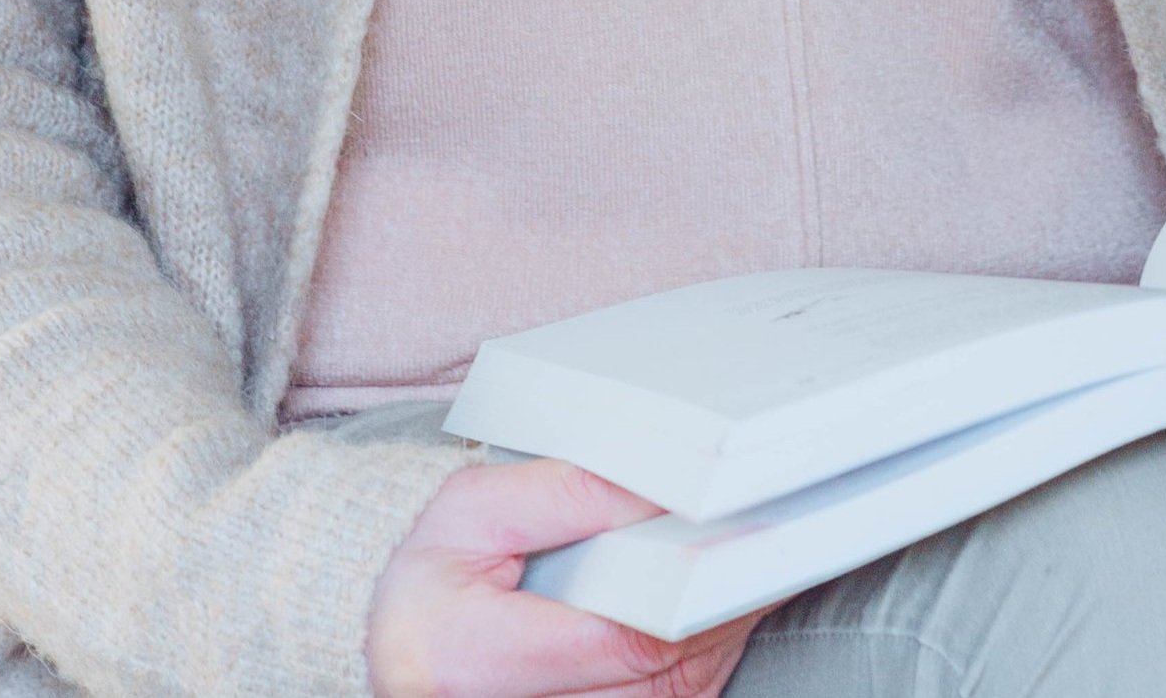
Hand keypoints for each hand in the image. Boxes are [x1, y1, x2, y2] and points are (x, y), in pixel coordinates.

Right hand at [366, 457, 759, 697]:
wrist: (395, 642)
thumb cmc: (432, 572)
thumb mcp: (475, 507)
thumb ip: (566, 495)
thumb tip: (656, 488)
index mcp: (466, 659)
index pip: (617, 637)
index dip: (690, 592)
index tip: (740, 540)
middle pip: (656, 677)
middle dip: (720, 612)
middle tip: (771, 549)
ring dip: (721, 639)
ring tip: (755, 572)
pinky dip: (698, 666)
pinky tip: (717, 617)